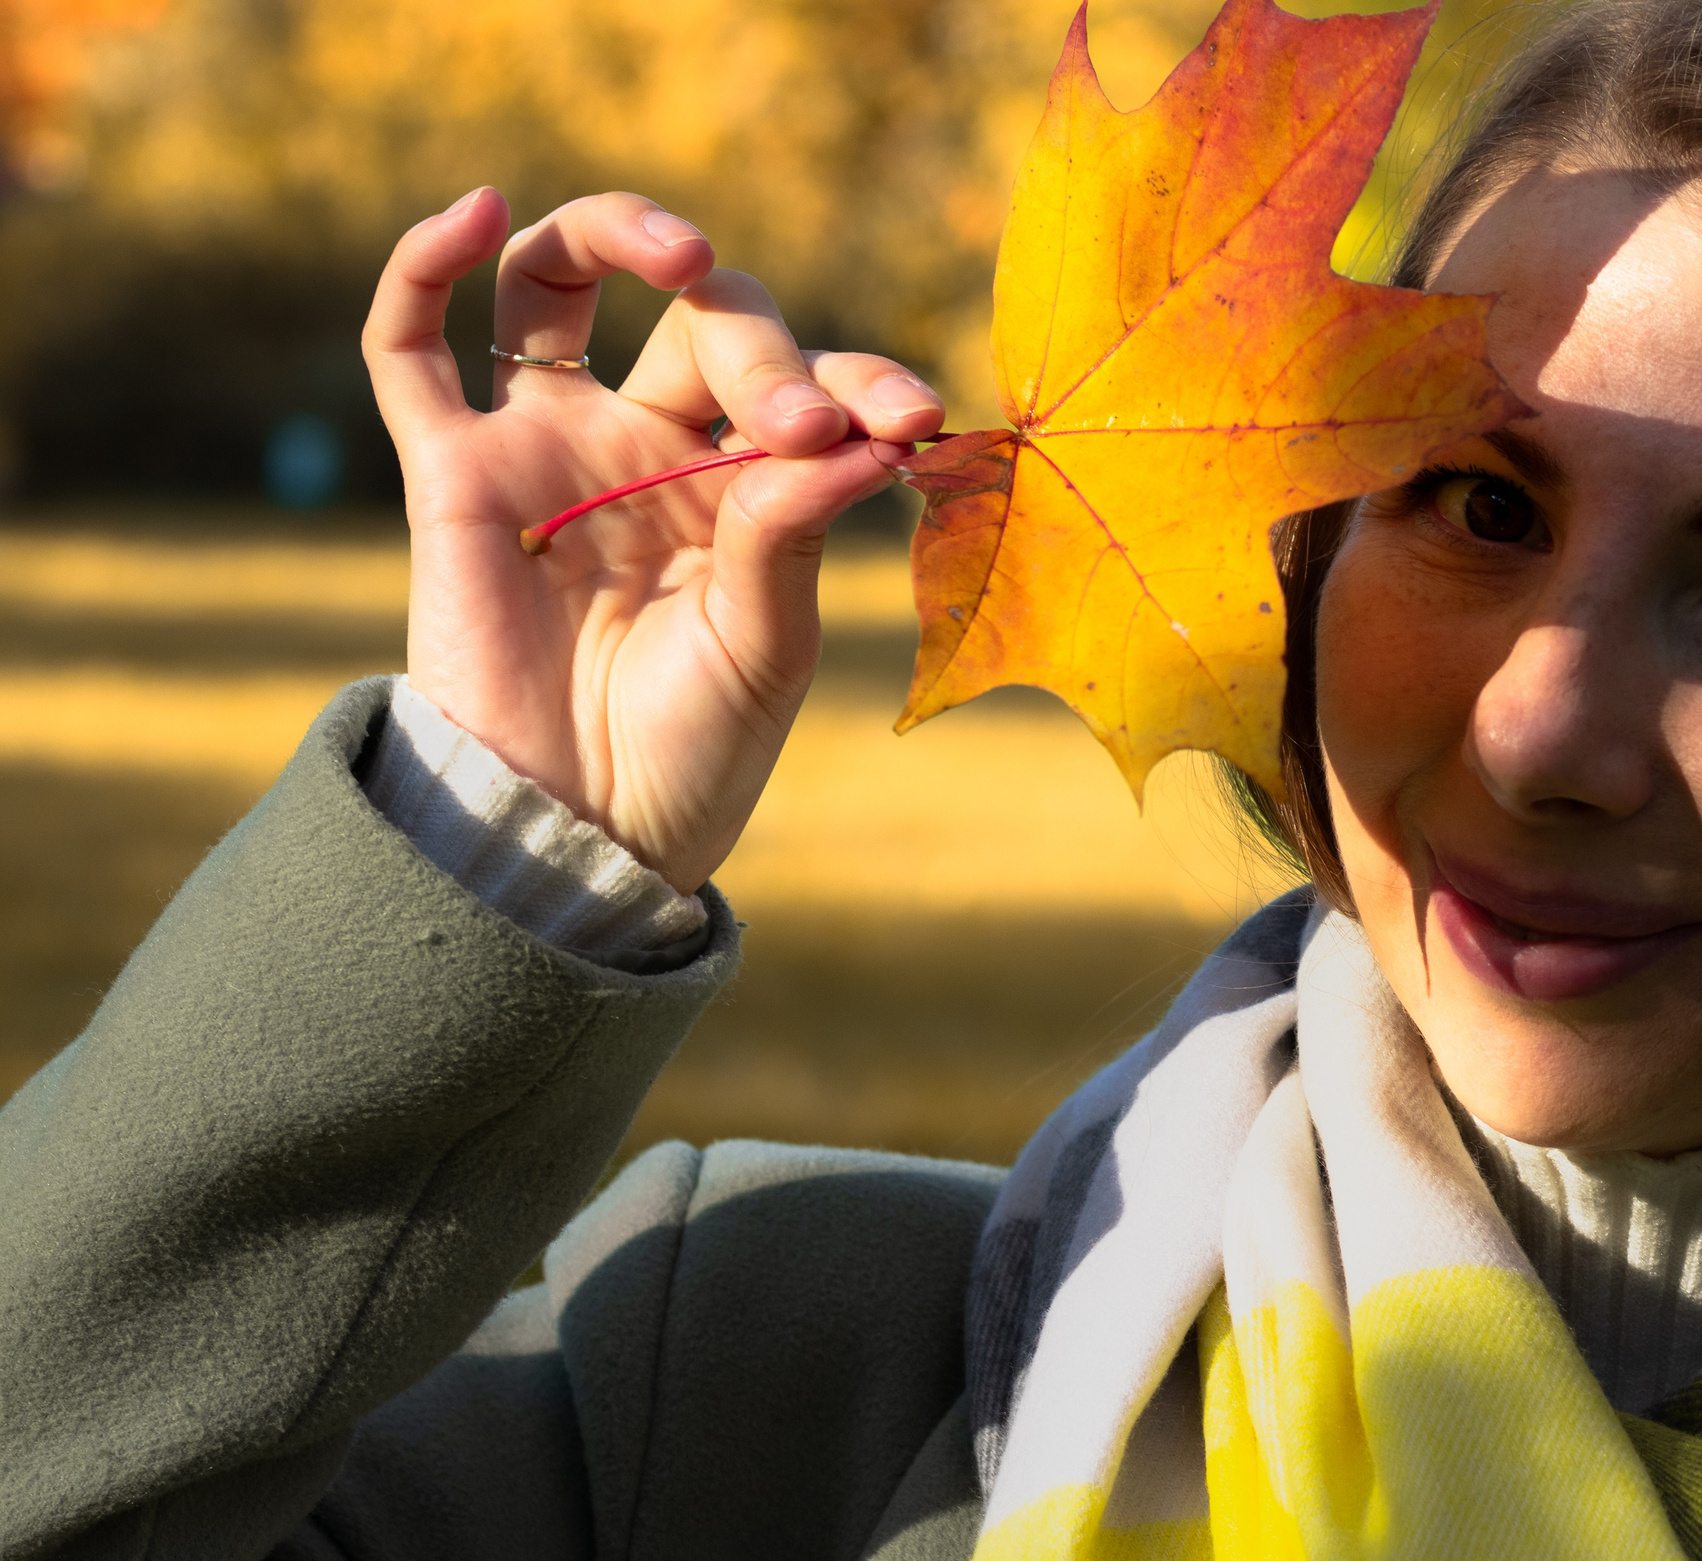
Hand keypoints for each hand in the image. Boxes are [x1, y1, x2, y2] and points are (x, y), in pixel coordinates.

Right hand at [363, 187, 941, 891]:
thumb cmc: (687, 752)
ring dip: (616, 232)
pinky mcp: (453, 472)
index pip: (805, 383)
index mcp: (745, 487)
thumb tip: (856, 440)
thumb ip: (788, 537)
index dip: (858, 383)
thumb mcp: (765, 647)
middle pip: (703, 325)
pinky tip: (474, 210)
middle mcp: (646, 446)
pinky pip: (410, 345)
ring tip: (678, 253)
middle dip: (765, 355)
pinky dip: (426, 264)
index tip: (913, 422)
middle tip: (799, 428)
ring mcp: (548, 448)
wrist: (575, 832)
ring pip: (559, 283)